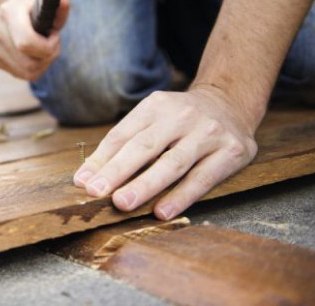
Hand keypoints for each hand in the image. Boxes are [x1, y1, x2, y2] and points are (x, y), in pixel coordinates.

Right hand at [0, 0, 68, 80]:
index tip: (55, 36)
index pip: (26, 43)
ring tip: (46, 48)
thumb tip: (64, 1)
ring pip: (28, 72)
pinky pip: (23, 75)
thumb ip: (60, 5)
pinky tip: (36, 54)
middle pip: (29, 63)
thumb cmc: (34, 7)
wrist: (13, 10)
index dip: (47, 46)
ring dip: (44, 64)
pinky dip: (36, 68)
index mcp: (9, 12)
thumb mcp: (48, 2)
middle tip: (53, 44)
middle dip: (49, 56)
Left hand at [73, 87, 257, 219]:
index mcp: (156, 106)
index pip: (123, 134)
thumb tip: (86, 178)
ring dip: (145, 185)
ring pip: (172, 163)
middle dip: (118, 171)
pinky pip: (202, 179)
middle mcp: (181, 116)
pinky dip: (181, 196)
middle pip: (145, 146)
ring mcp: (208, 133)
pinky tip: (162, 211)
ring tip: (122, 203)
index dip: (101, 159)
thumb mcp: (151, 119)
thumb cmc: (179, 119)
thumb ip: (122, 145)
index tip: (83, 183)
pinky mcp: (231, 152)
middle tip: (96, 192)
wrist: (230, 103)